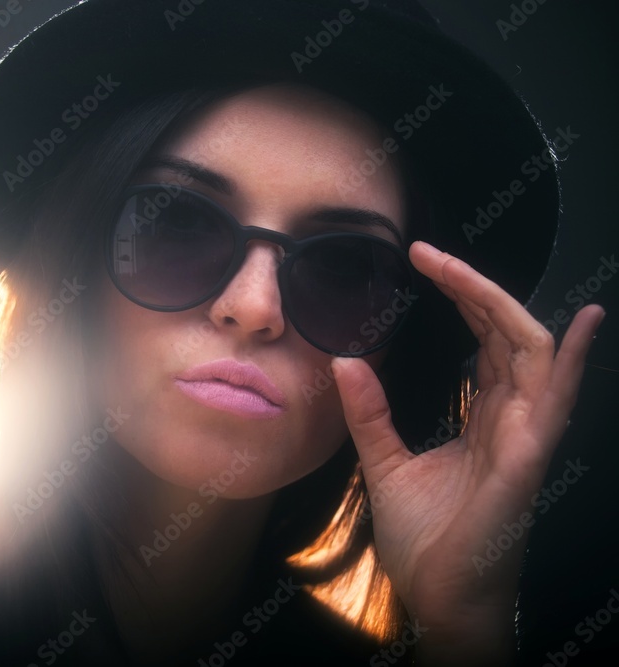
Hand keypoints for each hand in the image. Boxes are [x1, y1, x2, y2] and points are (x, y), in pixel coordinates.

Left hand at [329, 240, 605, 664]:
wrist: (438, 600)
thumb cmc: (425, 539)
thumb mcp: (386, 463)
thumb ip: (371, 414)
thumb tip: (346, 361)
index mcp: (485, 419)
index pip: (485, 342)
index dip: (462, 298)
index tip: (422, 261)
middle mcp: (512, 421)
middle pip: (507, 336)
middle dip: (472, 290)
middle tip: (426, 255)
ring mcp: (524, 440)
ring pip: (532, 355)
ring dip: (497, 307)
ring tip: (458, 271)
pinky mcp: (524, 464)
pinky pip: (554, 404)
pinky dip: (570, 361)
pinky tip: (579, 324)